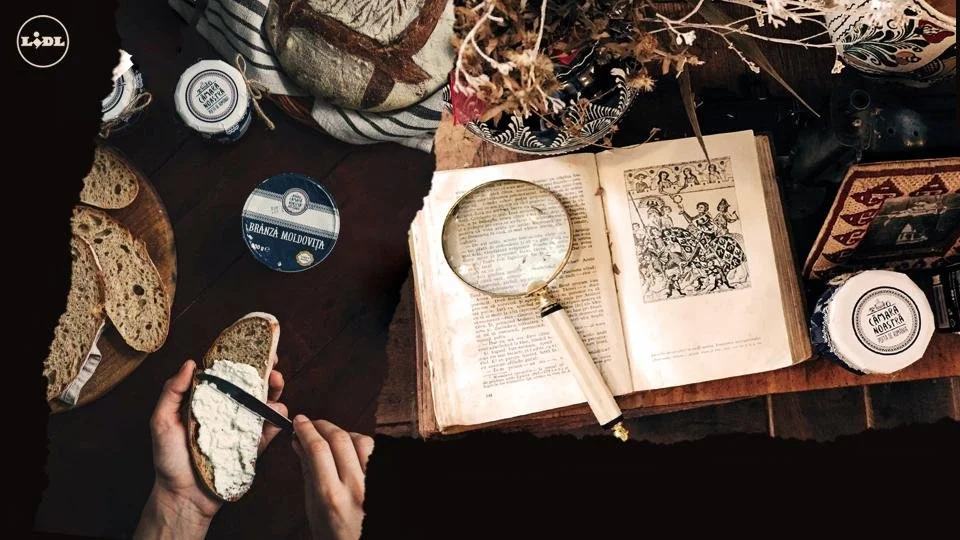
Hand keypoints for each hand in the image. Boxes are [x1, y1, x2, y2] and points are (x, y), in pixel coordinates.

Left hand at [134, 359, 286, 538]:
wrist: (183, 495)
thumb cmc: (168, 459)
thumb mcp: (161, 421)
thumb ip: (172, 392)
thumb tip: (190, 363)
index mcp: (207, 401)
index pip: (227, 375)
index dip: (241, 360)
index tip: (253, 348)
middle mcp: (227, 411)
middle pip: (251, 386)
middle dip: (265, 371)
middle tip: (272, 365)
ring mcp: (242, 428)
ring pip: (265, 403)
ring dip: (275, 391)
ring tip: (276, 385)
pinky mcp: (254, 447)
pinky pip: (270, 430)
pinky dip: (277, 420)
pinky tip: (276, 414)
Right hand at [292, 416, 373, 539]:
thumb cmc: (335, 536)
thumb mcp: (313, 510)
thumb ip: (308, 474)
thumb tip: (300, 445)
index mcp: (330, 496)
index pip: (317, 449)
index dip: (306, 430)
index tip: (299, 423)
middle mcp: (354, 487)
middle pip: (339, 439)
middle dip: (322, 425)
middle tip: (311, 423)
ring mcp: (372, 483)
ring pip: (361, 440)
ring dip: (344, 433)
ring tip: (332, 436)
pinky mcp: (383, 481)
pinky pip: (375, 452)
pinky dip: (362, 445)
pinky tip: (352, 449)